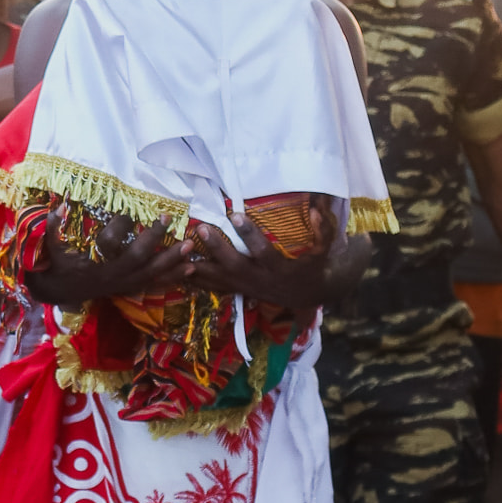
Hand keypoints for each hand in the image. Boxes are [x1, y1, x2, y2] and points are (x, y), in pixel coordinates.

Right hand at [26, 201, 192, 305]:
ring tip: (190, 246)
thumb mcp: (51, 246)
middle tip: (167, 219)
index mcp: (93, 263)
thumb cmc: (59, 263)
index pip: (109, 243)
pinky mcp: (130, 288)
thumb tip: (59, 205)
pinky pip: (156, 284)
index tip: (131, 210)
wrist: (62, 291)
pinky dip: (174, 277)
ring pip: (152, 273)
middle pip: (138, 257)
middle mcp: (112, 275)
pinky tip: (191, 269)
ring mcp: (123, 284)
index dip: (120, 226)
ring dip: (172, 260)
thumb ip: (54, 227)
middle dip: (154, 238)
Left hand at [184, 199, 364, 313]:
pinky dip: (197, 280)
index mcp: (278, 268)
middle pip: (234, 265)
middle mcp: (259, 279)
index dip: (250, 235)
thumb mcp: (323, 250)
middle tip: (201, 228)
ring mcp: (246, 287)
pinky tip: (178, 270)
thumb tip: (316, 207)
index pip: (262, 251)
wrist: (305, 295)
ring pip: (219, 279)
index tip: (236, 215)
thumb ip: (322, 229)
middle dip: (217, 248)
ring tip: (181, 248)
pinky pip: (214, 288)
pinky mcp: (237, 291)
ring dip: (199, 266)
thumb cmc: (312, 266)